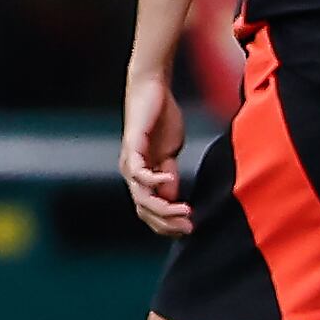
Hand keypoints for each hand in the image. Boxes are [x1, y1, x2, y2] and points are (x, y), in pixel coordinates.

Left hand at [122, 69, 191, 235]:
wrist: (153, 91)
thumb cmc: (161, 120)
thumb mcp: (170, 154)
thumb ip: (169, 176)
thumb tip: (172, 200)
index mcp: (141, 177)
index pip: (149, 210)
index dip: (167, 223)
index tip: (189, 229)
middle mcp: (132, 172)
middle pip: (144, 209)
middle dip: (167, 222)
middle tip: (189, 226)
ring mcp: (130, 160)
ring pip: (141, 196)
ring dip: (163, 207)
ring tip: (185, 210)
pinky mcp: (132, 145)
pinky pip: (139, 171)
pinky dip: (154, 180)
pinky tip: (170, 180)